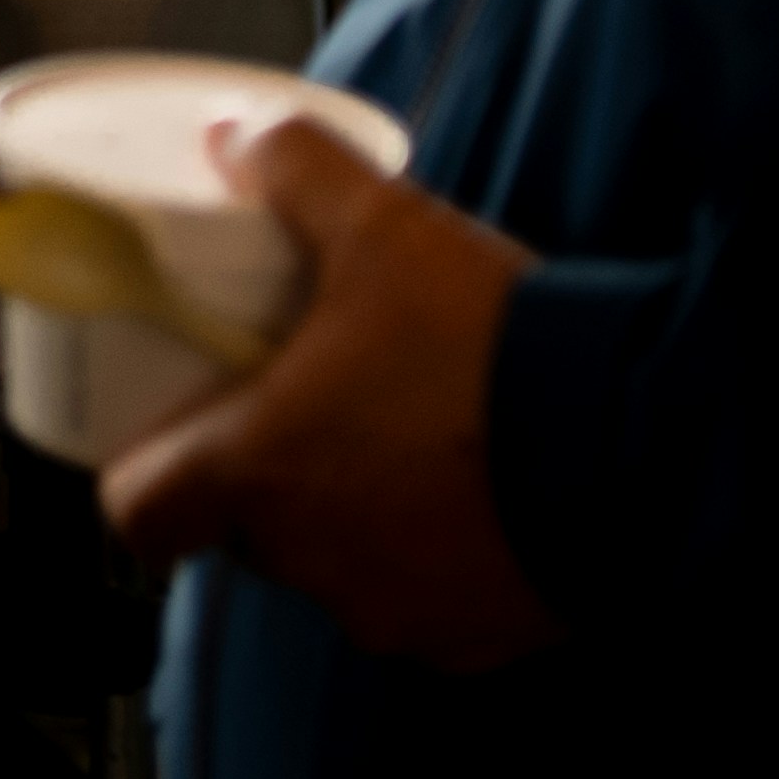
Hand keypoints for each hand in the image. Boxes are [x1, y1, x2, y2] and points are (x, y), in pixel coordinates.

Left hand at [95, 119, 561, 668]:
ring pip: (337, 561)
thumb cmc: (492, 347)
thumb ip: (295, 170)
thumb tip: (237, 138)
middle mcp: (315, 559)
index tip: (175, 428)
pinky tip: (475, 486)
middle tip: (310, 399)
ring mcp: (397, 610)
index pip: (139, 512)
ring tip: (408, 432)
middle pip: (246, 528)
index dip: (144, 473)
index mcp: (263, 472)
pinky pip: (424, 596)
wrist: (640, 444)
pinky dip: (435, 551)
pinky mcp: (474, 639)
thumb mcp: (384, 226)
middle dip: (269, 469)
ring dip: (355, 509)